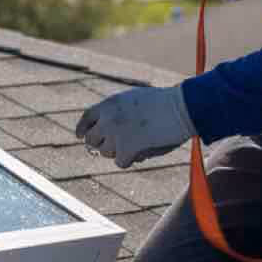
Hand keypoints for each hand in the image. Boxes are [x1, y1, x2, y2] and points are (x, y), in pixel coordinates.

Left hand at [75, 85, 195, 167]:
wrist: (182, 107)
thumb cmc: (165, 103)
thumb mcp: (135, 99)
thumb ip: (118, 111)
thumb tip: (106, 130)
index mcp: (109, 104)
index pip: (86, 118)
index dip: (82, 128)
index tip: (80, 135)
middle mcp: (108, 118)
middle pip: (91, 139)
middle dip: (101, 143)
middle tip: (114, 146)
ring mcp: (116, 134)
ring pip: (106, 152)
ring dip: (118, 151)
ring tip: (137, 143)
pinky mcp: (127, 148)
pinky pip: (120, 162)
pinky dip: (129, 160)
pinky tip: (141, 152)